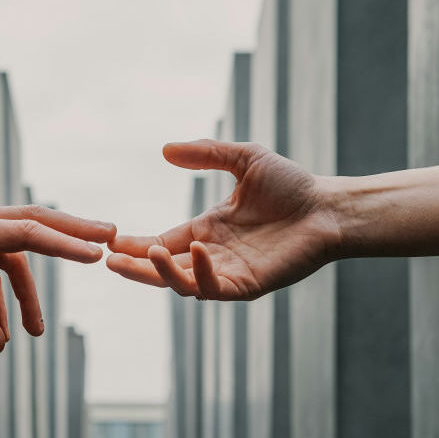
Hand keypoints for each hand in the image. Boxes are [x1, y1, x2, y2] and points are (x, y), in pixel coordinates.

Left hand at [0, 205, 115, 353]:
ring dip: (29, 291)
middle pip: (35, 223)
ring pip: (15, 252)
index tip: (98, 253)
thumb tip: (1, 347)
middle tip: (111, 237)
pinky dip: (0, 296)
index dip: (65, 244)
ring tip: (37, 333)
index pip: (27, 233)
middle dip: (73, 232)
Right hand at [107, 140, 335, 299]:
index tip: (110, 241)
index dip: (135, 245)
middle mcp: (213, 255)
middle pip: (164, 269)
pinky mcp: (249, 285)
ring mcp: (230, 273)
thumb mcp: (243, 159)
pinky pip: (216, 288)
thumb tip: (165, 149)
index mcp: (207, 230)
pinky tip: (196, 251)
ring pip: (184, 284)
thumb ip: (206, 154)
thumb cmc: (292, 185)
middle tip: (109, 260)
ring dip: (161, 273)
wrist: (329, 207)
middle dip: (136, 268)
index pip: (162, 243)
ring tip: (146, 254)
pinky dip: (202, 274)